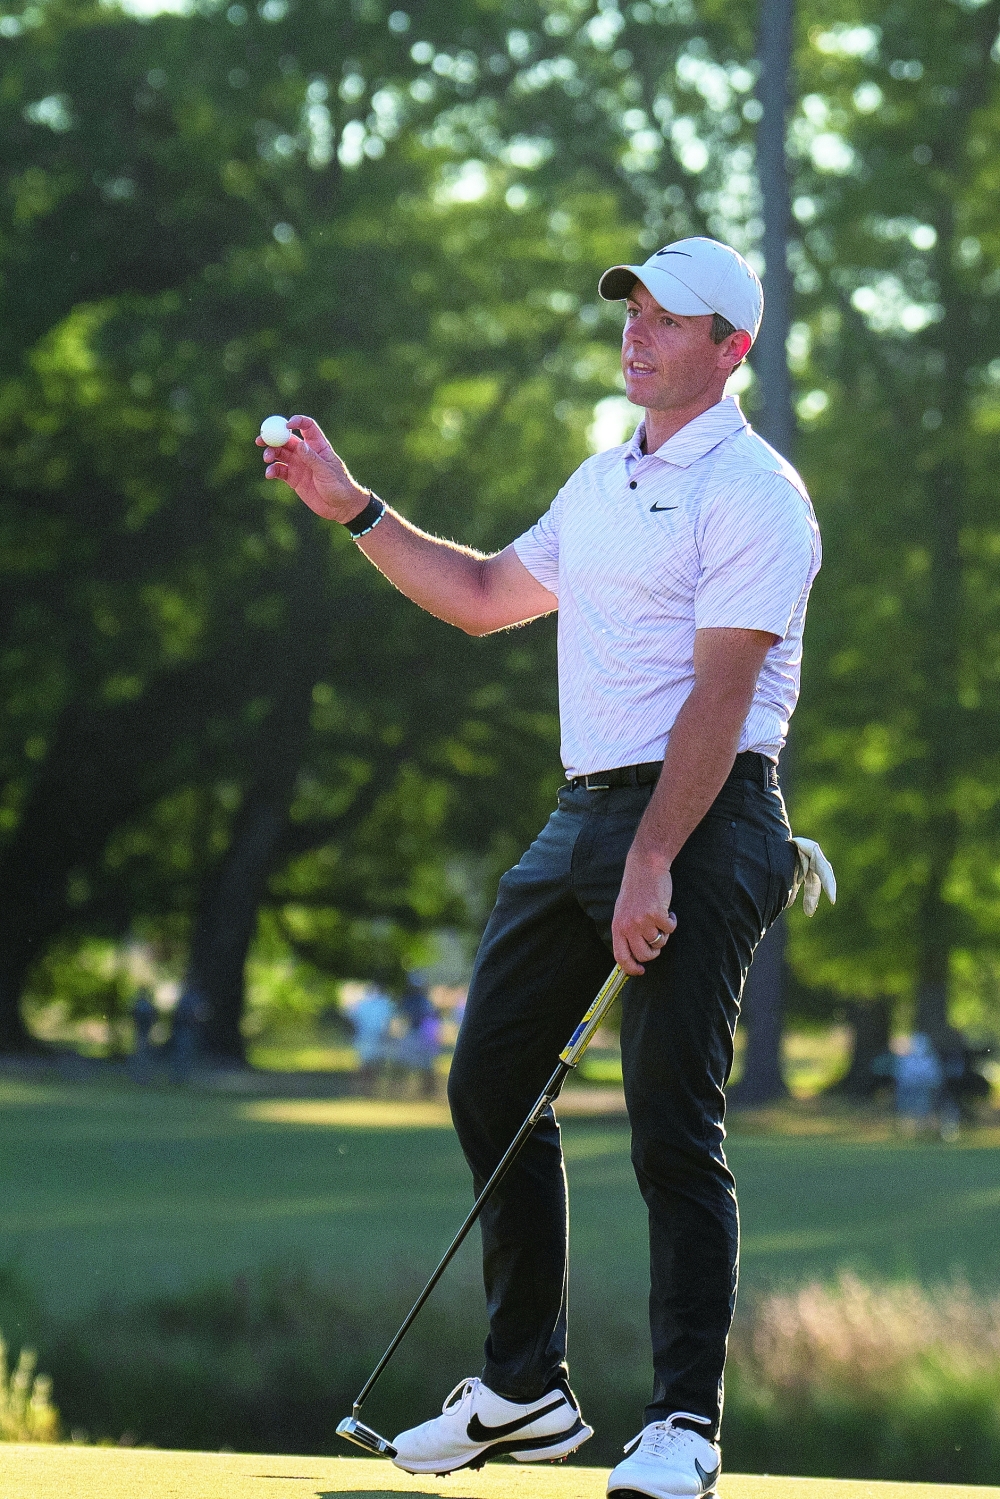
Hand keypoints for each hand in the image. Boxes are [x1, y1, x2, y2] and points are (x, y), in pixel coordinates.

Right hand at [256, 414, 369, 522]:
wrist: (340, 507)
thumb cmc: (339, 486)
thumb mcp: (327, 471)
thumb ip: (312, 459)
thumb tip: (300, 444)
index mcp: (318, 446)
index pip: (307, 427)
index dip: (297, 422)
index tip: (286, 425)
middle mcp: (306, 453)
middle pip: (286, 439)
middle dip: (273, 437)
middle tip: (261, 440)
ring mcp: (298, 465)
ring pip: (280, 454)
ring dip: (270, 453)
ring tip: (267, 459)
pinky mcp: (293, 479)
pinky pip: (279, 471)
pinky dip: (272, 471)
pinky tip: (269, 475)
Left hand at [611, 851, 677, 975]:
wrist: (645, 867)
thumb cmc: (635, 889)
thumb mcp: (623, 911)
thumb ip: (626, 931)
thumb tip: (634, 954)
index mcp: (617, 926)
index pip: (621, 956)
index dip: (631, 968)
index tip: (640, 971)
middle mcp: (628, 926)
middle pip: (644, 955)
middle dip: (654, 952)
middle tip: (657, 938)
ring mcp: (642, 921)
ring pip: (658, 943)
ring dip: (664, 933)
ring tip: (660, 918)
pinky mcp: (657, 914)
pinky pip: (670, 929)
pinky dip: (672, 922)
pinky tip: (667, 910)